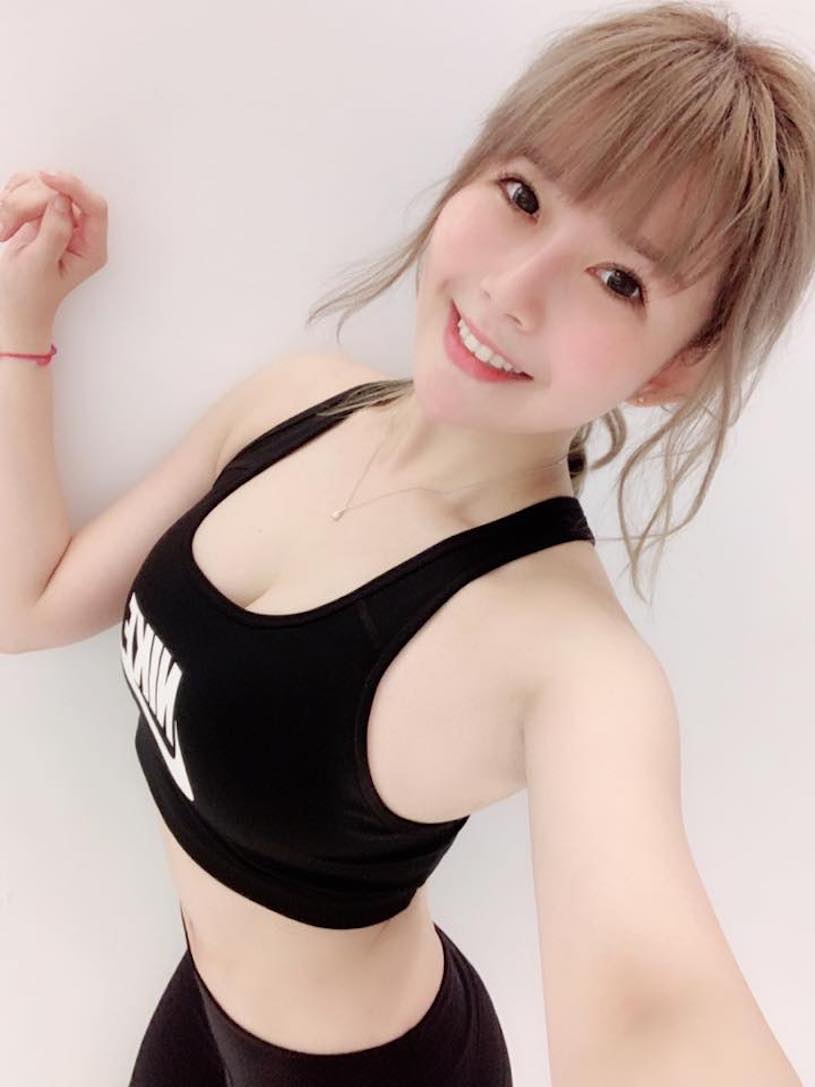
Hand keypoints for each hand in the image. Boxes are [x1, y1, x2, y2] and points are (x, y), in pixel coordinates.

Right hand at [0, 169, 107, 332]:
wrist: (14, 300)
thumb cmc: (29, 293)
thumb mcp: (40, 265)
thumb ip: (55, 232)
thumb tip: (62, 200)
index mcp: (91, 248)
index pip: (95, 206)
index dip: (73, 187)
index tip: (46, 178)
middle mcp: (81, 231)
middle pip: (63, 191)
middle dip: (31, 202)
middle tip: (10, 227)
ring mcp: (62, 219)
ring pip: (41, 186)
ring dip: (16, 204)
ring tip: (6, 230)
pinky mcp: (43, 211)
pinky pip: (27, 187)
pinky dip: (11, 199)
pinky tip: (7, 222)